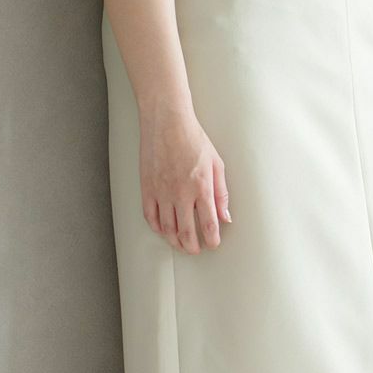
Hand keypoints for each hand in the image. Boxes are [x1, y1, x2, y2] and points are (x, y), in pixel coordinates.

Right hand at [138, 106, 230, 252]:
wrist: (167, 122)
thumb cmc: (194, 139)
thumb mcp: (216, 164)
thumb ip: (222, 193)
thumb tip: (225, 217)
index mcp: (202, 187)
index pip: (208, 224)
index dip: (212, 239)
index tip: (213, 244)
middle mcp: (181, 193)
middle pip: (186, 232)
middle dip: (192, 246)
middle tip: (195, 250)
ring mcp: (161, 192)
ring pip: (166, 228)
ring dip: (174, 241)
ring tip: (180, 245)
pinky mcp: (147, 187)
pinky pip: (150, 216)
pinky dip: (156, 227)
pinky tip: (163, 230)